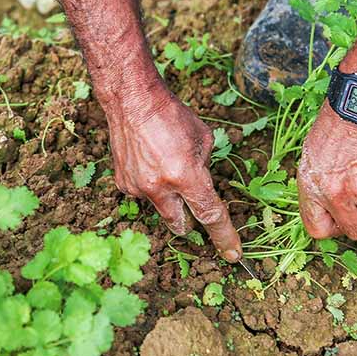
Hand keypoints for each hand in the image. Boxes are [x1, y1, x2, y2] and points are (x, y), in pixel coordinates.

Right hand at [104, 86, 241, 261]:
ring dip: (169, 196)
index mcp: (186, 176)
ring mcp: (138, 188)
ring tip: (165, 164)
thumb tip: (202, 185)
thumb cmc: (171, 114)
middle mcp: (160, 188)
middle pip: (181, 224)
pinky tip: (149, 162)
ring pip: (162, 208)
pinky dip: (151, 185)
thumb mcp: (203, 139)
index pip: (210, 215)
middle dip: (191, 221)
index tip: (233, 254)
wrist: (131, 101)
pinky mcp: (123, 185)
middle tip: (193, 202)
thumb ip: (204, 168)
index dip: (224, 237)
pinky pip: (144, 195)